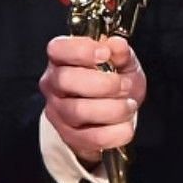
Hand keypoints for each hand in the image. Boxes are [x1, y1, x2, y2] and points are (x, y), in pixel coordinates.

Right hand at [38, 35, 143, 165]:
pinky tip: (126, 125)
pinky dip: (114, 133)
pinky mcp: (68, 136)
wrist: (116, 112)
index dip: (81, 50)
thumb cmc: (115, 79)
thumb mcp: (123, 61)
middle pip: (66, 80)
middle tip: (125, 86)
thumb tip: (116, 45)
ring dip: (112, 109)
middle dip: (102, 83)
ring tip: (130, 105)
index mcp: (62, 58)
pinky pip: (89, 138)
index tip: (105, 54)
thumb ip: (121, 53)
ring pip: (78, 111)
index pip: (59, 49)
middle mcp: (53, 83)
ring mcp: (57, 111)